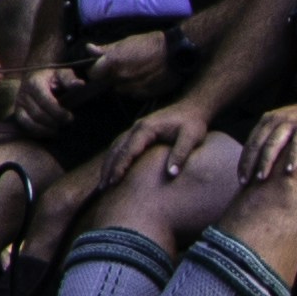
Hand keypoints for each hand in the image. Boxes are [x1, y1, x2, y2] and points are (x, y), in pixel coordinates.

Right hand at [0, 56, 75, 135]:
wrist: (36, 75)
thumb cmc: (51, 76)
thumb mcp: (61, 73)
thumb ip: (69, 79)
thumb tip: (79, 84)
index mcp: (34, 83)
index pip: (45, 101)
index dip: (58, 112)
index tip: (70, 117)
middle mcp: (23, 93)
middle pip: (38, 113)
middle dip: (53, 121)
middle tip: (66, 124)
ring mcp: (19, 103)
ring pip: (29, 121)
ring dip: (45, 129)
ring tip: (58, 130)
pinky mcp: (17, 111)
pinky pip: (24, 125)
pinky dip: (36, 131)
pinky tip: (49, 132)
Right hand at [78, 102, 212, 206]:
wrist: (192, 108)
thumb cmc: (193, 123)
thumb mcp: (192, 137)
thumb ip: (181, 154)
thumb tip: (171, 174)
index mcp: (147, 128)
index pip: (129, 150)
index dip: (120, 166)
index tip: (114, 182)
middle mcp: (137, 127)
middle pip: (117, 149)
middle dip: (109, 168)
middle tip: (103, 187)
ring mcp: (136, 129)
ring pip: (116, 147)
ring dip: (108, 164)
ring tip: (103, 183)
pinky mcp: (138, 132)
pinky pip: (121, 145)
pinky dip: (114, 158)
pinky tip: (111, 170)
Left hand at [85, 29, 173, 104]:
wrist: (177, 53)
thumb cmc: (151, 43)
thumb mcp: (127, 42)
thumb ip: (107, 49)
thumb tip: (89, 49)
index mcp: (113, 63)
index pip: (93, 74)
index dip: (94, 70)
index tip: (100, 66)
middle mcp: (120, 78)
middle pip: (106, 83)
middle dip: (110, 77)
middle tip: (122, 67)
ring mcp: (132, 88)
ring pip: (120, 89)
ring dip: (124, 83)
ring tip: (136, 72)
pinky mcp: (144, 95)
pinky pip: (134, 93)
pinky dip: (136, 88)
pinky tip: (145, 78)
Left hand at [237, 99, 296, 191]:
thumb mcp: (286, 127)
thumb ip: (273, 140)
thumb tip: (259, 165)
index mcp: (268, 120)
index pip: (251, 143)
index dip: (244, 161)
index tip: (240, 179)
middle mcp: (276, 119)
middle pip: (258, 144)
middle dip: (250, 164)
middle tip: (245, 182)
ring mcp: (292, 122)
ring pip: (274, 144)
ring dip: (266, 161)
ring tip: (261, 178)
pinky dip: (292, 157)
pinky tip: (289, 171)